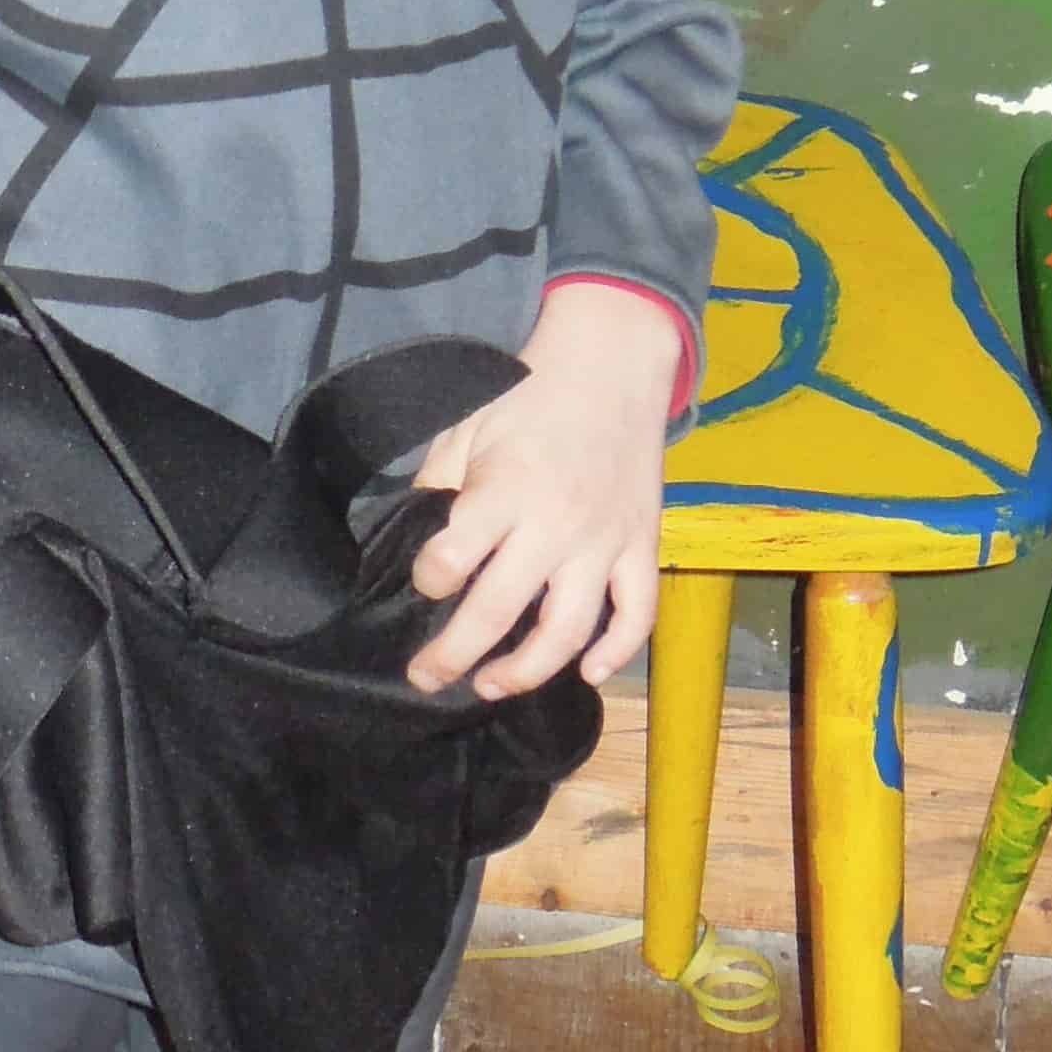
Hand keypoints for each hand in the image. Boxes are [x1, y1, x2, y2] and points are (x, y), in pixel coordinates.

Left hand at [406, 282, 682, 698]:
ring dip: (527, 671)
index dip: (427, 579)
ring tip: (492, 685)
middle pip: (499, 612)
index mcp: (504, 491)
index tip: (423, 581)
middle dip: (454, 656)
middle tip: (427, 677)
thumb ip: (438, 483)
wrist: (611, 366)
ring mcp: (604, 541)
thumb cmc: (528, 396)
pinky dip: (618, 651)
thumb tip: (409, 536)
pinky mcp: (642, 546)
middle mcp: (554, 525)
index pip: (451, 561)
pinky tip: (589, 673)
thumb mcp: (467, 426)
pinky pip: (638, 613)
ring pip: (568, 630)